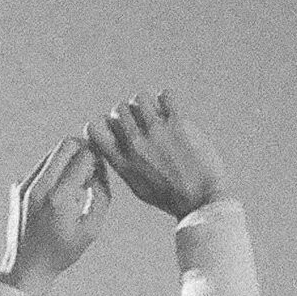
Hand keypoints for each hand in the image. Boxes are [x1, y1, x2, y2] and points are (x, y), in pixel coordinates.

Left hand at [0, 135, 109, 295]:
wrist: (25, 267)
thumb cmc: (61, 252)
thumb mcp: (91, 230)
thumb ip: (101, 195)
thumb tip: (99, 170)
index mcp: (58, 199)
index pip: (84, 156)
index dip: (98, 160)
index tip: (100, 174)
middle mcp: (39, 188)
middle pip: (66, 144)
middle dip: (83, 150)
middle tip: (90, 169)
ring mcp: (24, 185)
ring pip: (52, 153)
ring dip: (69, 160)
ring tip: (75, 185)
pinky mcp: (17, 187)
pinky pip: (41, 166)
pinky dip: (54, 171)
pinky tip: (58, 194)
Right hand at [86, 91, 227, 220]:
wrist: (201, 200)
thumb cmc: (171, 198)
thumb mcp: (138, 188)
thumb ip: (124, 166)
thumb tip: (114, 147)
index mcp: (122, 162)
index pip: (95, 130)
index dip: (102, 124)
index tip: (113, 128)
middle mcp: (135, 145)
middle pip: (119, 109)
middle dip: (129, 111)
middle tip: (142, 120)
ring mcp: (156, 132)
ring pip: (140, 97)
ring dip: (147, 103)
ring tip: (157, 113)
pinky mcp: (177, 123)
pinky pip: (164, 95)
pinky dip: (166, 99)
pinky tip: (171, 110)